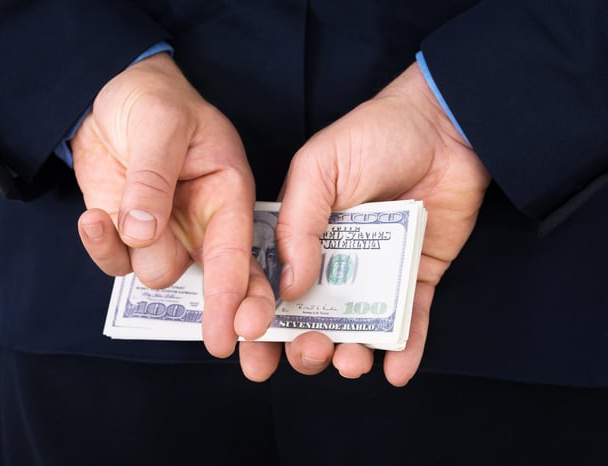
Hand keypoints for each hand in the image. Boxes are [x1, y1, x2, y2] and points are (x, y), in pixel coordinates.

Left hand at [71, 53, 274, 356]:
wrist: (110, 97)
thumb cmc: (153, 101)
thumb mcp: (160, 124)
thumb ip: (153, 177)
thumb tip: (142, 232)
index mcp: (227, 194)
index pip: (238, 251)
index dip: (240, 293)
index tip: (239, 331)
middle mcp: (202, 222)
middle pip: (213, 281)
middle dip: (217, 309)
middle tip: (219, 338)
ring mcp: (165, 233)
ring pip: (157, 273)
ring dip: (135, 252)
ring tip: (114, 211)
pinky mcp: (129, 235)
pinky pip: (117, 262)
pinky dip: (101, 246)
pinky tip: (93, 219)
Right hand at [239, 62, 490, 384]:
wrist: (443, 126)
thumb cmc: (372, 136)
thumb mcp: (318, 168)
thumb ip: (298, 225)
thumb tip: (289, 287)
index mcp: (300, 235)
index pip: (271, 287)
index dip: (259, 323)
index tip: (252, 352)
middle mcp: (334, 261)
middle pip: (311, 318)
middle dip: (304, 347)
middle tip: (308, 352)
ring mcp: (377, 272)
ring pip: (358, 328)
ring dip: (349, 355)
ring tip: (350, 361)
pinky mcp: (416, 277)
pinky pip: (411, 321)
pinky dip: (405, 350)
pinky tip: (396, 370)